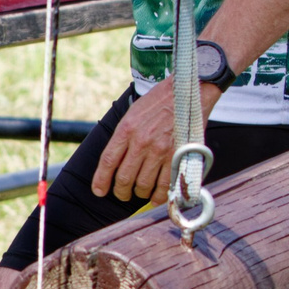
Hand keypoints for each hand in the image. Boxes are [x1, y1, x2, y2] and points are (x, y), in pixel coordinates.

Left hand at [92, 80, 223, 205]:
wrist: (189, 91)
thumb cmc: (160, 102)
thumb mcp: (133, 113)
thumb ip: (123, 136)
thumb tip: (114, 161)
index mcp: (127, 129)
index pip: (108, 161)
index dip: (101, 180)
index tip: (99, 191)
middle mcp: (141, 141)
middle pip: (124, 177)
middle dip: (121, 191)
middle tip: (122, 194)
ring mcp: (160, 150)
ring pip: (143, 184)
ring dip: (139, 193)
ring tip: (140, 192)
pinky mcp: (178, 156)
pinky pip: (165, 185)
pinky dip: (158, 196)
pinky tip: (155, 196)